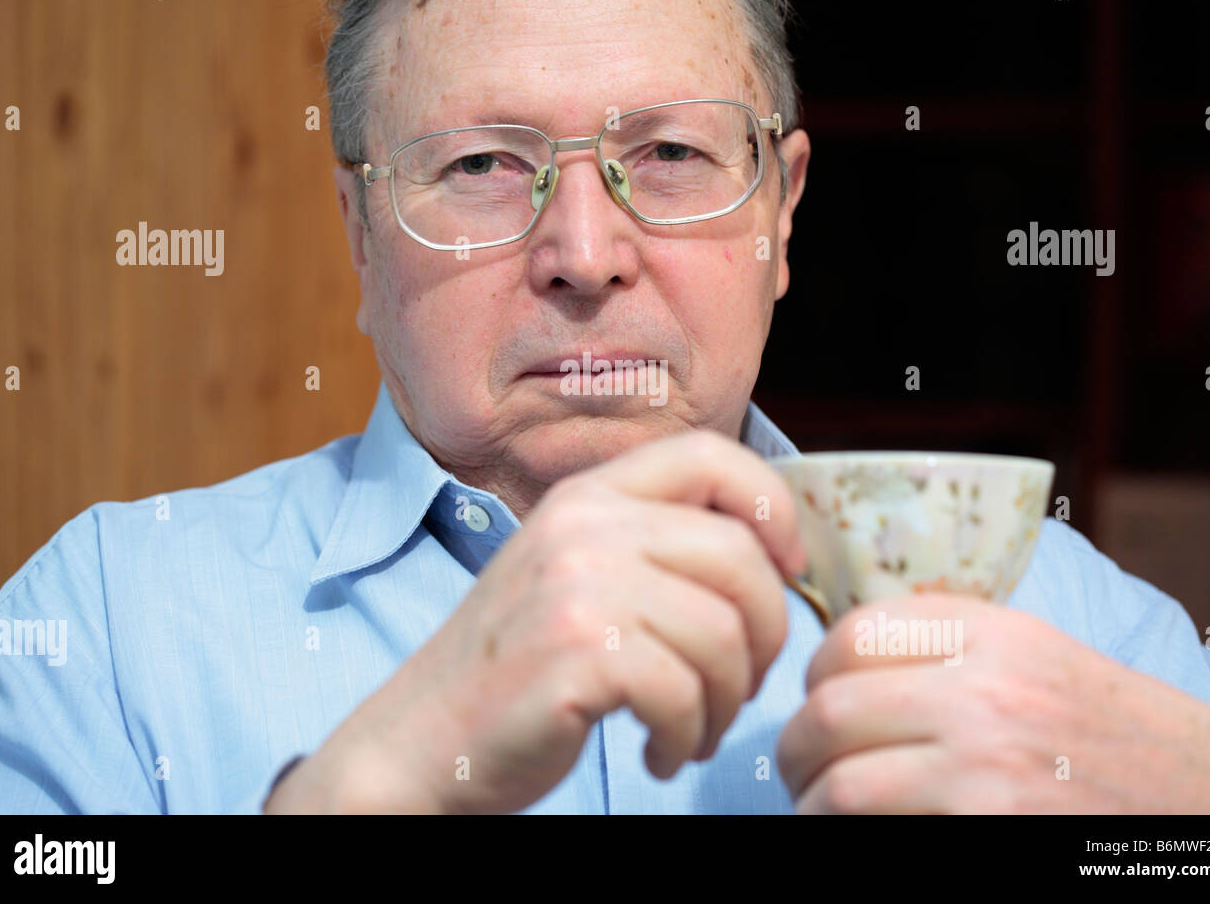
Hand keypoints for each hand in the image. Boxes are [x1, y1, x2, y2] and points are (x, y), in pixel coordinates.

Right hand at [266, 429, 805, 812]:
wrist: (422, 739)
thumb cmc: (517, 668)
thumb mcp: (578, 576)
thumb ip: (653, 546)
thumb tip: (772, 553)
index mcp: (588, 495)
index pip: (711, 456)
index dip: (773, 509)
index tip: (787, 569)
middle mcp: (582, 525)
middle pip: (738, 557)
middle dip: (766, 635)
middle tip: (742, 685)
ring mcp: (576, 585)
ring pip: (723, 634)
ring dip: (726, 702)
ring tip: (693, 730)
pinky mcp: (577, 653)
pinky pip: (686, 692)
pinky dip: (687, 737)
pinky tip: (660, 754)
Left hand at [777, 593, 1209, 812]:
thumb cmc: (1114, 733)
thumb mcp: (1041, 657)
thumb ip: (953, 643)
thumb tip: (846, 656)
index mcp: (995, 634)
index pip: (854, 634)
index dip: (818, 672)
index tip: (818, 698)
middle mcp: (986, 693)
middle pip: (831, 709)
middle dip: (797, 747)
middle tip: (801, 769)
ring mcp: (987, 769)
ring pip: (841, 785)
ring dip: (813, 805)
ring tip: (821, 811)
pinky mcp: (989, 832)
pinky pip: (877, 836)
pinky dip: (850, 840)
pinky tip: (858, 838)